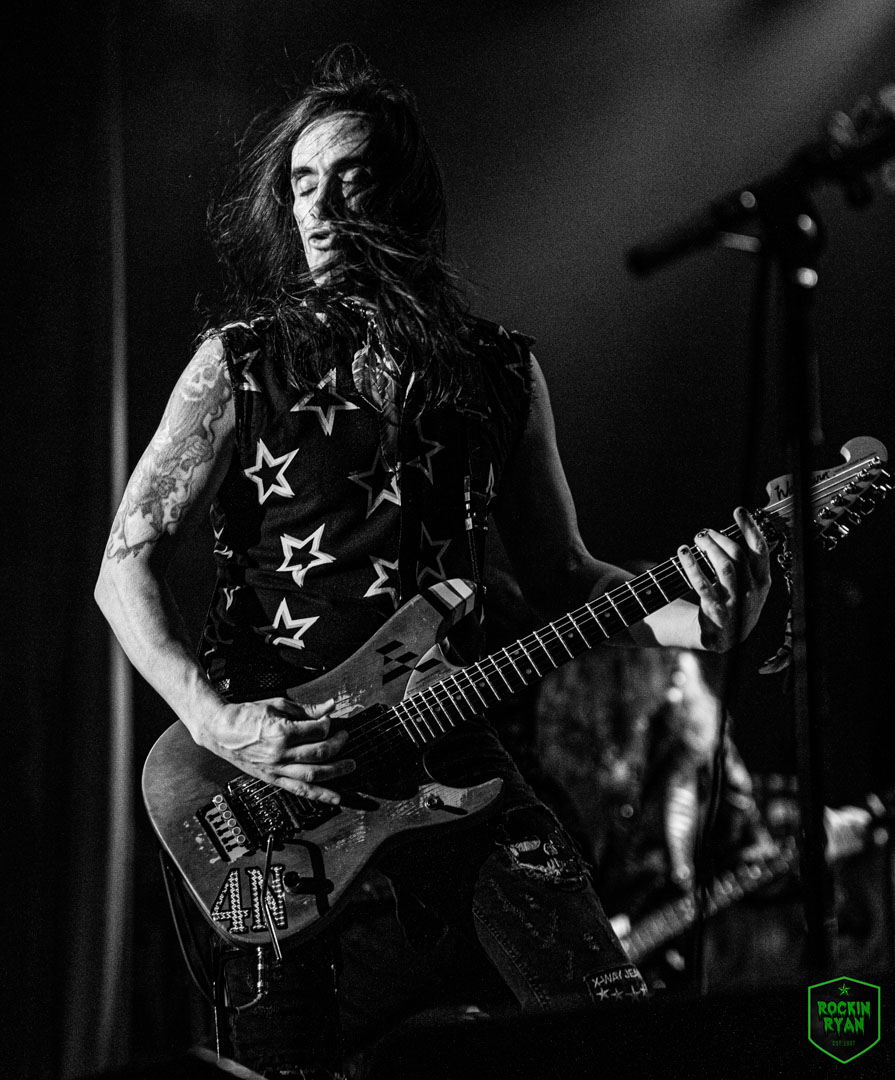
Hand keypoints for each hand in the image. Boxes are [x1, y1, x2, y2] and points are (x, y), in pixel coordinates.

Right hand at [198, 696, 354, 803]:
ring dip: (336, 772)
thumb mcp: (278, 705)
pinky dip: (319, 795)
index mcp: (282, 732)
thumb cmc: (246, 716)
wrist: (221, 731)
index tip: (331, 721)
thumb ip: (307, 709)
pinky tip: (334, 797)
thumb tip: (329, 706)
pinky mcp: (273, 779)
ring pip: (313, 775)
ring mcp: (276, 769)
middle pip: (319, 753)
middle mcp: (280, 754)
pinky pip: (300, 790)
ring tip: (350, 766)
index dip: (329, 725)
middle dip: (338, 745)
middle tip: (345, 737)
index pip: (317, 731)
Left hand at [678, 507, 771, 652]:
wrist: (725, 636)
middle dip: (720, 538)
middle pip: (738, 555)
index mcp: (763, 581)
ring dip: (708, 548)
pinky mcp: (716, 611)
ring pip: (724, 567)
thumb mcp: (748, 583)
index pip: (760, 549)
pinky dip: (692, 565)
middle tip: (705, 532)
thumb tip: (737, 528)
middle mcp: (752, 591)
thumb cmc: (734, 601)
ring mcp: (735, 603)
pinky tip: (683, 553)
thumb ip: (746, 560)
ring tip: (697, 538)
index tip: (738, 511)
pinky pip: (703, 585)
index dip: (750, 527)